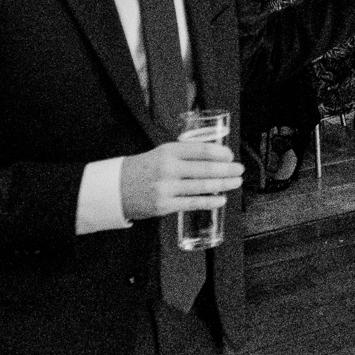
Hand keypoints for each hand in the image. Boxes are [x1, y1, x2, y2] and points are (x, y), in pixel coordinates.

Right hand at [119, 140, 243, 220]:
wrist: (115, 188)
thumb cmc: (142, 170)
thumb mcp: (160, 153)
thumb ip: (184, 154)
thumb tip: (214, 157)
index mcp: (168, 151)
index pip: (201, 149)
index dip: (220, 152)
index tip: (231, 155)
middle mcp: (168, 168)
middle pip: (206, 168)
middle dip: (228, 169)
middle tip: (240, 169)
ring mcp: (166, 188)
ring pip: (202, 186)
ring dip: (224, 184)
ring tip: (236, 182)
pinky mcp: (164, 205)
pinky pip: (193, 203)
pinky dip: (210, 201)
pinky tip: (222, 199)